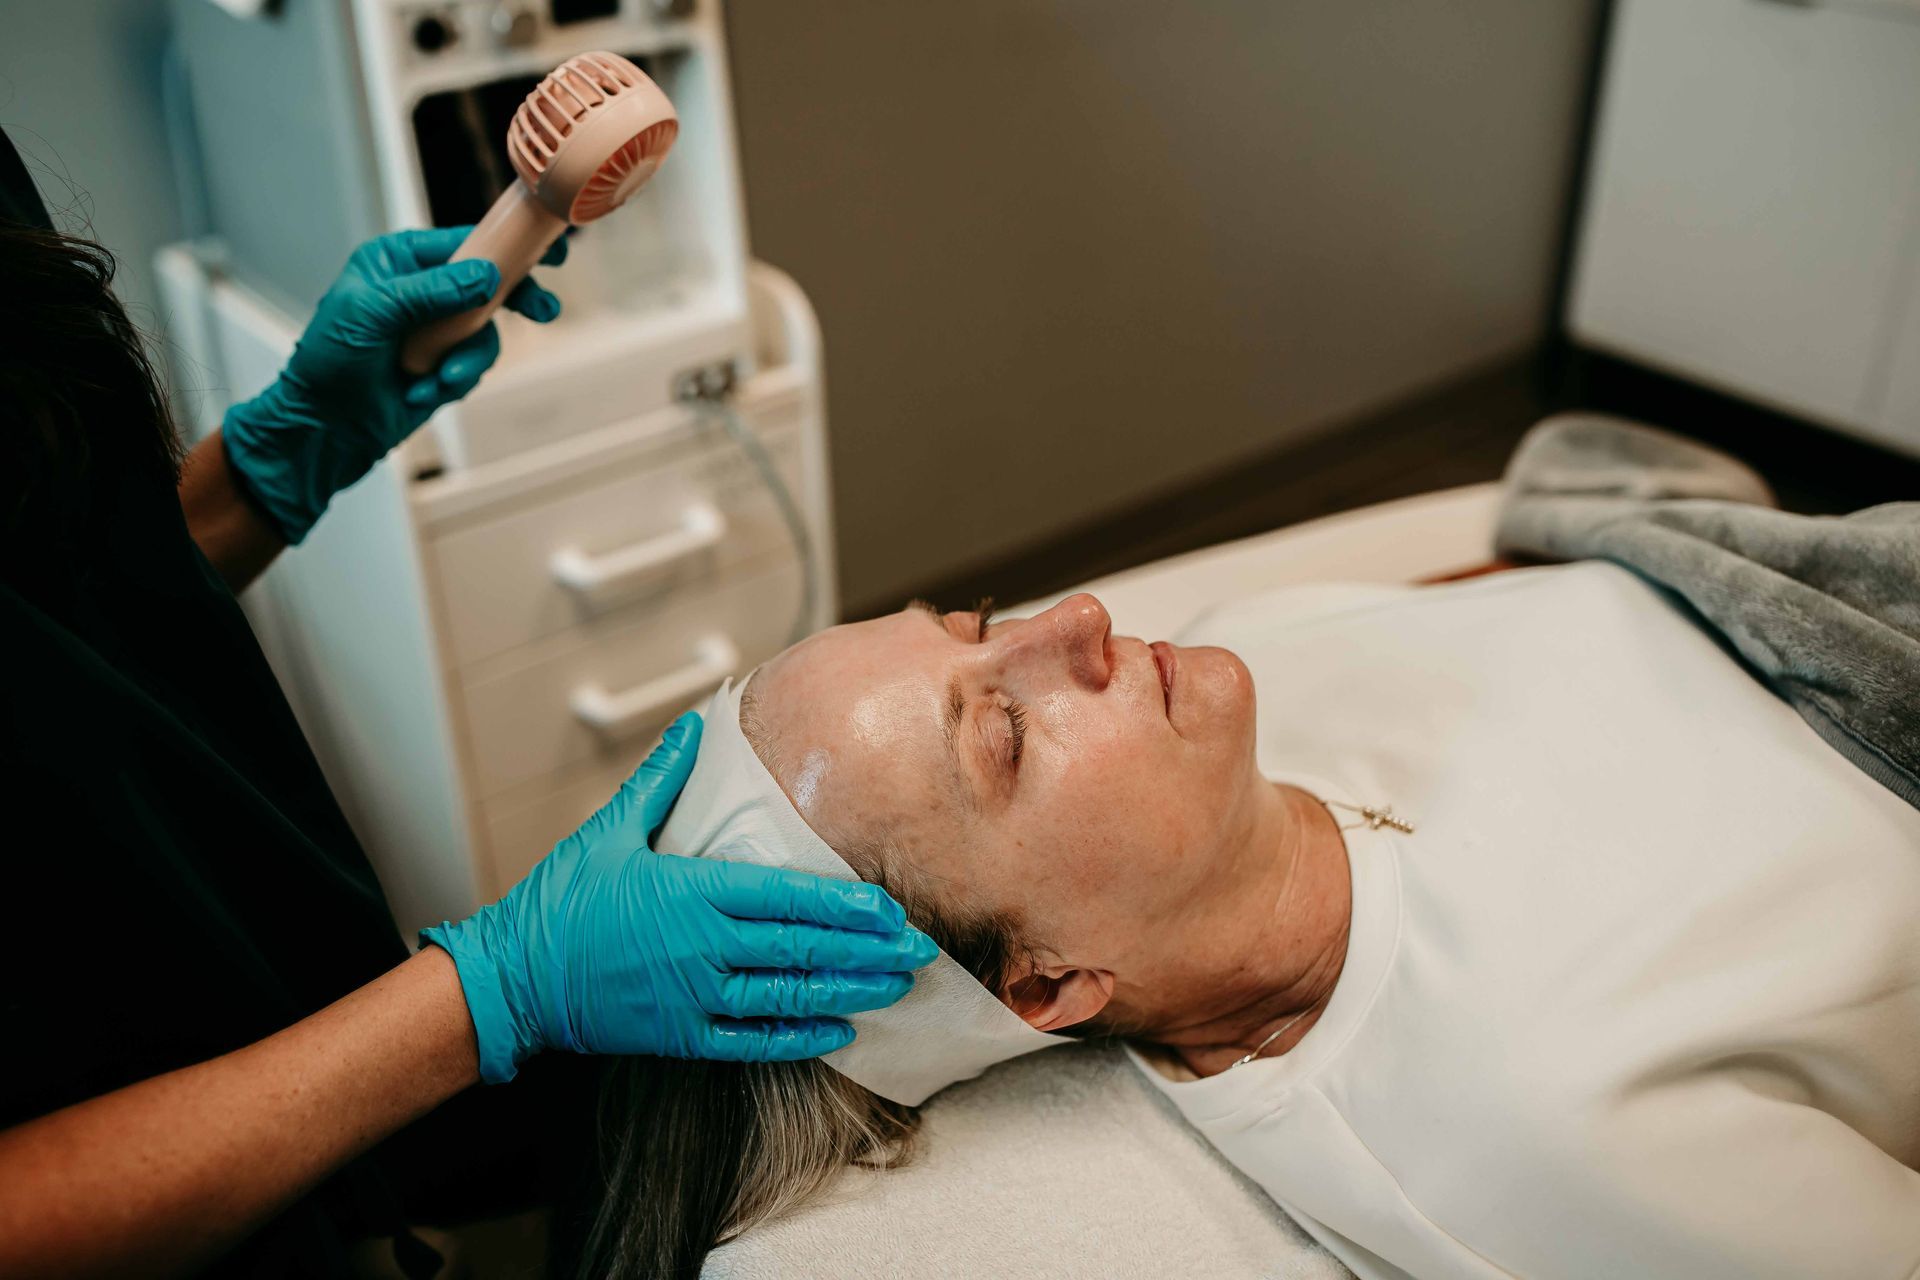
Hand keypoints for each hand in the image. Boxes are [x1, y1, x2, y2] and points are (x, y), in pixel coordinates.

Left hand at [221, 227, 566, 542]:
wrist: (324, 426)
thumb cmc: (328, 361)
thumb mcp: (373, 313)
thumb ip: (432, 290)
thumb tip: (486, 274)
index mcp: (399, 261)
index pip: (463, 242)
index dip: (506, 246)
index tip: (544, 254)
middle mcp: (423, 289)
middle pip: (489, 283)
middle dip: (514, 301)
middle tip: (541, 312)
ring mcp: (436, 328)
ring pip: (486, 332)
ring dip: (467, 359)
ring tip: (438, 377)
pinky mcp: (445, 363)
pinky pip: (475, 365)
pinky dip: (454, 380)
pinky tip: (421, 390)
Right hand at [422, 713, 936, 1081]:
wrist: (512, 980)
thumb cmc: (561, 901)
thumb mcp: (608, 829)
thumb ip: (661, 780)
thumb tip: (695, 726)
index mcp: (692, 893)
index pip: (788, 898)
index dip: (845, 906)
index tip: (890, 908)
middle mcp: (704, 948)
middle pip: (803, 949)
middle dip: (868, 950)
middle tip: (919, 950)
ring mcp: (696, 997)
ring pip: (790, 996)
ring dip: (849, 991)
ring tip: (896, 987)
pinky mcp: (683, 1036)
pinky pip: (755, 1041)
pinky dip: (801, 1037)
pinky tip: (839, 1031)